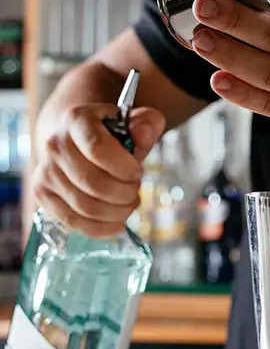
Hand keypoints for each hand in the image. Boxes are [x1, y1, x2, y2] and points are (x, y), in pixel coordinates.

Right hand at [31, 104, 164, 237]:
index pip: (98, 149)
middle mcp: (55, 144)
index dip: (124, 168)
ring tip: (130, 204)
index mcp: (77, 120)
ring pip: (85, 206)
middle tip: (136, 190)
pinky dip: (100, 228)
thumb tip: (144, 133)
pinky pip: (72, 220)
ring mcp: (46, 171)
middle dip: (125, 193)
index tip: (139, 173)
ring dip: (117, 212)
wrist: (79, 139)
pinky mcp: (43, 193)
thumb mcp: (136, 122)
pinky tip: (118, 225)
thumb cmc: (114, 134)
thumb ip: (148, 123)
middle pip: (93, 183)